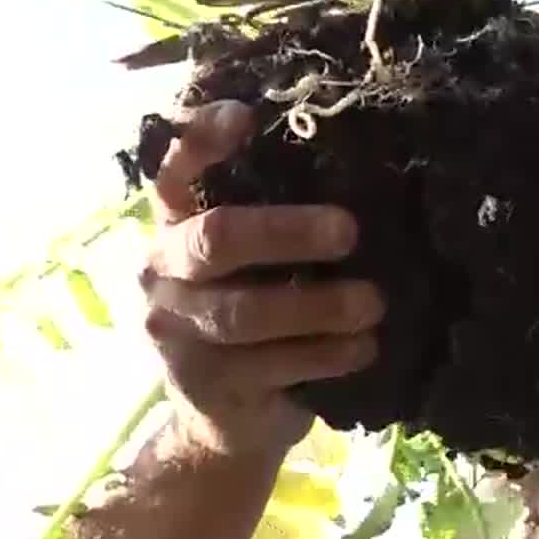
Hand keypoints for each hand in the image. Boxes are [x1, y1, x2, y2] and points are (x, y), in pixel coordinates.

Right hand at [140, 100, 381, 461]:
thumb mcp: (246, 267)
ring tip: (373, 302)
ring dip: (319, 306)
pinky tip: (365, 346)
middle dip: (286, 231)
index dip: (201, 141)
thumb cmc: (247, 320)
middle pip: (217, 240)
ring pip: (247, 313)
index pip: (172, 173)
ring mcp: (182, 337)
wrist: (221, 422)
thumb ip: (268, 220)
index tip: (246, 116)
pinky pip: (277, 366)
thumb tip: (358, 174)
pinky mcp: (214, 389)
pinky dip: (329, 354)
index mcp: (173, 229)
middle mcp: (164, 276)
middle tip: (349, 229)